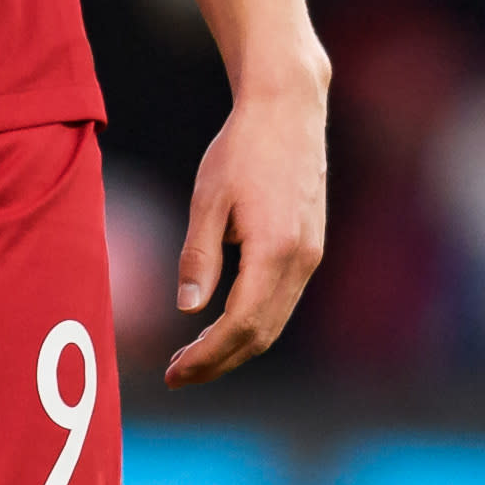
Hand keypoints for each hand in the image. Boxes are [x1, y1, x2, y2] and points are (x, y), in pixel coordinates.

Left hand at [164, 84, 328, 384]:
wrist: (289, 109)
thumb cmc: (242, 147)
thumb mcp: (208, 199)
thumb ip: (199, 256)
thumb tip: (187, 309)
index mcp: (275, 250)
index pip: (240, 325)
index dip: (207, 356)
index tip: (174, 373)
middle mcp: (301, 260)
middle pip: (261, 334)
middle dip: (218, 362)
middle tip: (176, 375)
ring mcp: (311, 256)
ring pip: (274, 322)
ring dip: (235, 346)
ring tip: (193, 356)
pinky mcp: (311, 248)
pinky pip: (282, 302)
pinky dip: (252, 323)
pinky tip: (221, 323)